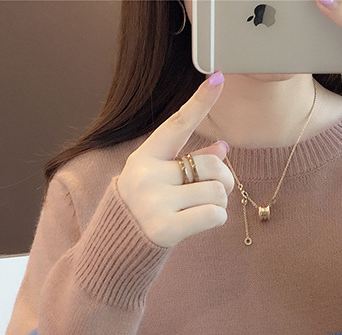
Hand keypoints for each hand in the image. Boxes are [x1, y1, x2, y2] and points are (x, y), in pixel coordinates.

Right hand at [117, 74, 234, 247]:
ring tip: (201, 210)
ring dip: (219, 203)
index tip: (219, 77)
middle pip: (211, 166)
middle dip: (223, 181)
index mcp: (145, 158)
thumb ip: (189, 164)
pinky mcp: (165, 228)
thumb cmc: (145, 213)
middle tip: (216, 192)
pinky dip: (218, 219)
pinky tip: (201, 223)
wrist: (117, 250)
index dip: (201, 101)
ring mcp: (155, 202)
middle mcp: (147, 175)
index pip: (178, 124)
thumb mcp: (160, 181)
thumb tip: (223, 147)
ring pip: (217, 192)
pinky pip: (215, 214)